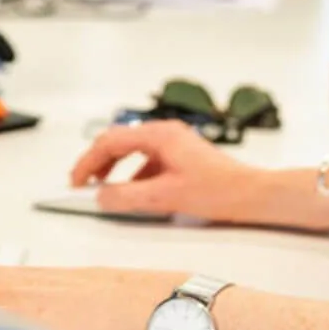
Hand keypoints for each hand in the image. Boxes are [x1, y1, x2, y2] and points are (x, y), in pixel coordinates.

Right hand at [71, 120, 265, 221]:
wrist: (252, 194)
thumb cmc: (218, 190)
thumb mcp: (165, 197)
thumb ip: (128, 196)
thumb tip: (101, 196)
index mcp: (159, 135)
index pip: (110, 142)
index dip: (88, 162)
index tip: (76, 182)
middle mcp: (165, 133)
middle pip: (119, 141)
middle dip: (98, 163)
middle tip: (84, 184)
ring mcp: (174, 143)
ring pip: (132, 150)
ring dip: (115, 168)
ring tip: (106, 189)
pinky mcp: (181, 155)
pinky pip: (148, 160)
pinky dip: (134, 174)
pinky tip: (135, 193)